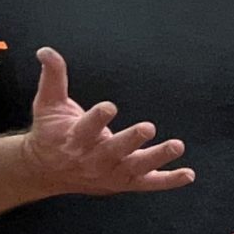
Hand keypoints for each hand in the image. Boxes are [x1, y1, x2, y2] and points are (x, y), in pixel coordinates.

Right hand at [25, 47, 191, 197]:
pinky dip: (169, 180)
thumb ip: (53, 77)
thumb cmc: (51, 132)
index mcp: (74, 139)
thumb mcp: (47, 104)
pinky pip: (149, 183)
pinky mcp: (124, 182)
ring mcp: (110, 173)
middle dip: (130, 140)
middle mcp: (92, 159)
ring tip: (177, 145)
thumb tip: (45, 50)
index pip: (86, 128)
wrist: (45, 172)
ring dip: (157, 157)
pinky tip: (188, 174)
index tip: (109, 107)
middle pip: (114, 150)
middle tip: (148, 127)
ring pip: (136, 167)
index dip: (97, 118)